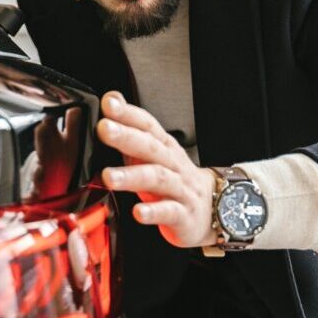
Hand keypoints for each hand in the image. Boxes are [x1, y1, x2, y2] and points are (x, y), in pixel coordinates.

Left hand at [97, 91, 217, 247]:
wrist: (212, 209)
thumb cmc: (176, 180)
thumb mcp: (154, 154)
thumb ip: (131, 131)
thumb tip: (111, 101)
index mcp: (164, 147)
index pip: (147, 124)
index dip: (129, 113)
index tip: (109, 103)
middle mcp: (173, 164)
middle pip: (151, 147)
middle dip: (127, 137)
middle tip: (105, 130)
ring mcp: (180, 189)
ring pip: (158, 178)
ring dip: (132, 176)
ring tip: (109, 176)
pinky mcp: (184, 215)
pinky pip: (170, 212)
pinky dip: (154, 212)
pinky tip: (138, 212)